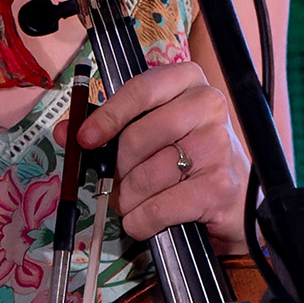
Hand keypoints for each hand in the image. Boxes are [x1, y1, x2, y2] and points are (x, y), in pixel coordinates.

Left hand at [78, 61, 249, 249]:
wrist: (236, 201)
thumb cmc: (188, 159)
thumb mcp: (154, 133)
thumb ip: (111, 128)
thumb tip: (68, 131)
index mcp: (189, 82)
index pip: (141, 89)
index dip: (108, 115)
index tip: (85, 138)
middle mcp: (209, 107)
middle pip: (138, 137)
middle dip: (118, 169)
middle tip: (117, 182)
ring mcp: (218, 146)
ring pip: (146, 176)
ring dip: (128, 200)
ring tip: (134, 203)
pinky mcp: (220, 187)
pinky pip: (160, 207)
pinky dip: (142, 220)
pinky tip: (145, 220)